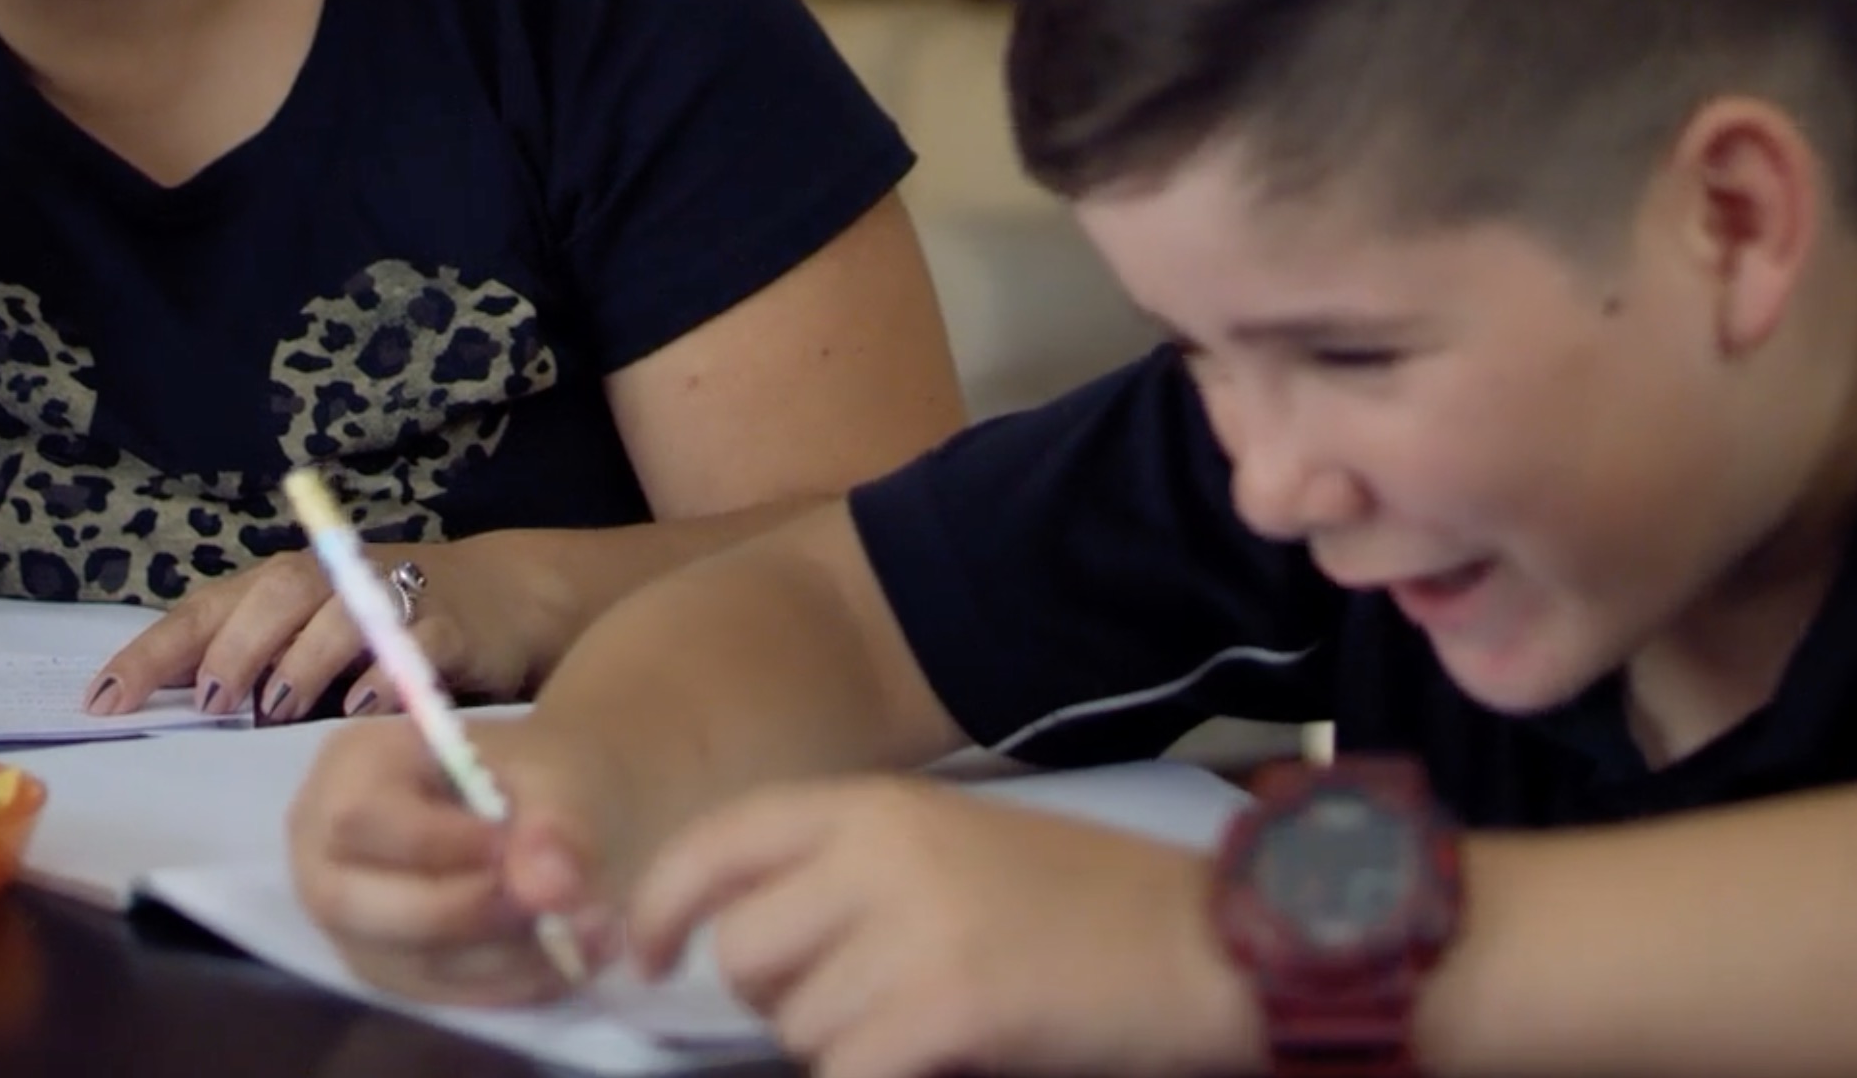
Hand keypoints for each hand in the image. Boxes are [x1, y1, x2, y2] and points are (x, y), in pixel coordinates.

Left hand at [82, 529, 574, 724]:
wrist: (504, 599)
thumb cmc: (383, 630)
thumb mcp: (308, 639)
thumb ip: (248, 664)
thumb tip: (169, 708)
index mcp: (284, 583)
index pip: (204, 610)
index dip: (153, 654)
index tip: (104, 703)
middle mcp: (334, 578)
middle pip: (275, 593)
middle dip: (235, 646)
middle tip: (212, 701)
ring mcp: (396, 596)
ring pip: (340, 612)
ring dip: (301, 660)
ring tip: (276, 709)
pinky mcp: (451, 625)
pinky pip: (413, 644)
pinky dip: (382, 675)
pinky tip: (358, 707)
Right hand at [288, 714, 630, 1007]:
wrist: (552, 804)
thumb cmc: (537, 769)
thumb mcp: (557, 770)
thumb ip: (555, 821)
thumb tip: (550, 891)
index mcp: (350, 767)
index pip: (361, 819)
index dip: (439, 844)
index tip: (518, 846)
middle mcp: (323, 849)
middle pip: (358, 905)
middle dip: (465, 912)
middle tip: (555, 901)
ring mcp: (350, 919)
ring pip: (405, 961)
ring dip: (502, 957)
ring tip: (588, 930)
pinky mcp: (389, 969)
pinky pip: (438, 995)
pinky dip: (508, 984)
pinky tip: (570, 960)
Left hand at [628, 779, 1255, 1077]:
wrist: (1209, 942)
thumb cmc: (1085, 908)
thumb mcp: (954, 851)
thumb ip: (851, 877)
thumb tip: (737, 943)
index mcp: (880, 807)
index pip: (721, 843)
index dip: (664, 907)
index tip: (646, 957)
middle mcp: (880, 854)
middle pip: (745, 954)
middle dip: (783, 1000)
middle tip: (869, 1006)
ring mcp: (910, 932)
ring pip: (796, 1028)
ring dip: (846, 1049)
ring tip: (936, 1022)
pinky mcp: (944, 1010)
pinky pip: (842, 1077)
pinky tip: (932, 1062)